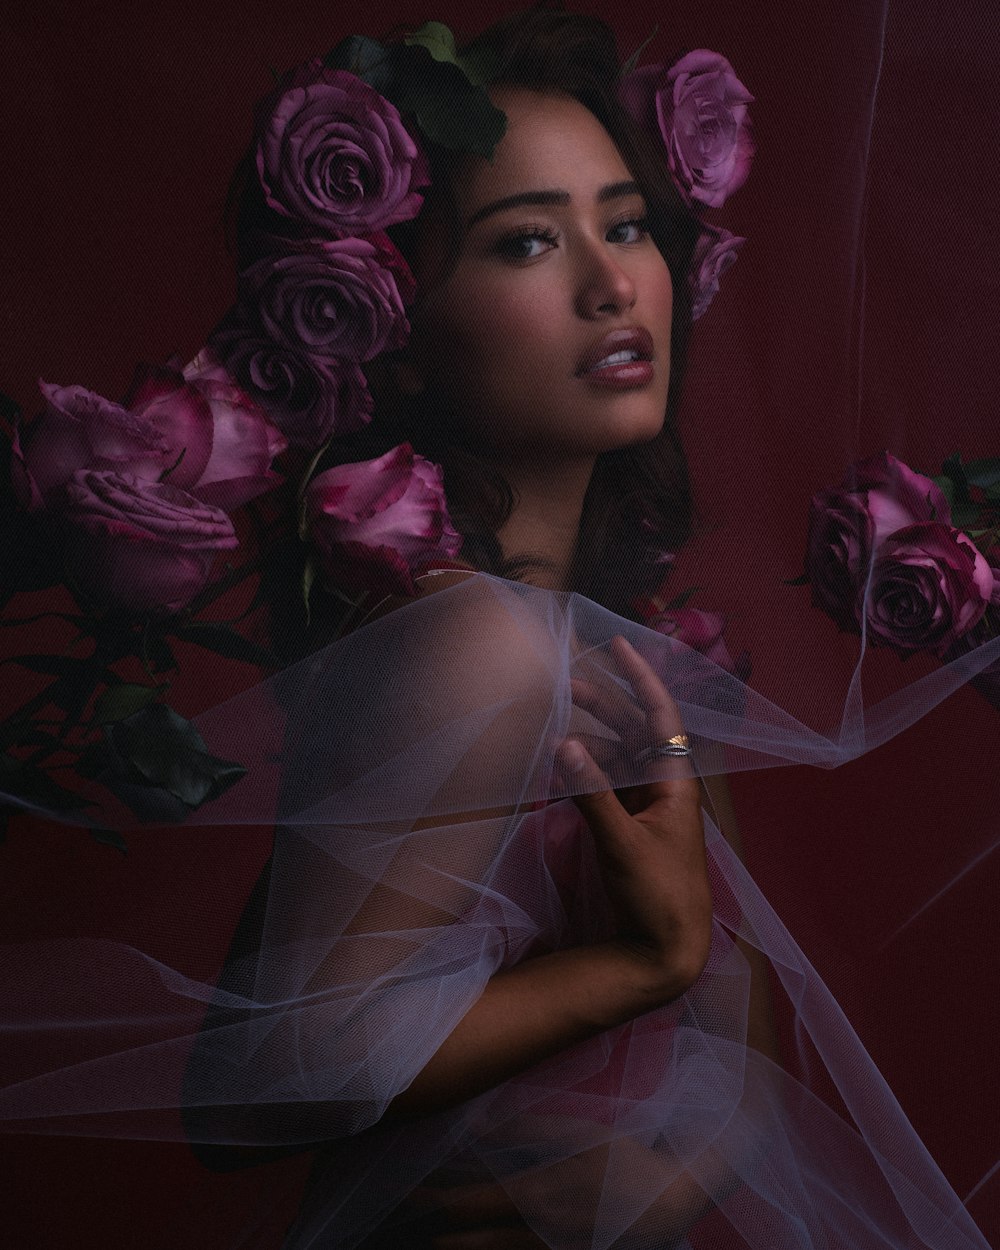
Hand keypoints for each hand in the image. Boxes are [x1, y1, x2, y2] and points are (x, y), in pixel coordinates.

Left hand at [401, 1130, 716, 1248]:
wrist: (669, 1203)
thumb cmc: (622, 1160)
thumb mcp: (575, 1132)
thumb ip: (525, 1127)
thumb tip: (478, 1123)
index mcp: (531, 1198)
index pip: (466, 1205)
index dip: (434, 1199)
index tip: (409, 1189)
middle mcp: (532, 1233)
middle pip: (471, 1241)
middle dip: (440, 1228)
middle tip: (413, 1212)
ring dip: (463, 1245)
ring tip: (438, 1238)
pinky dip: (495, 1248)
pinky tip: (486, 1242)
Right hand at [557, 636, 711, 995]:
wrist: (667, 949)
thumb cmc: (657, 895)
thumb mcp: (620, 843)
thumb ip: (590, 793)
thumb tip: (563, 743)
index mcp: (675, 784)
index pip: (661, 715)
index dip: (641, 677)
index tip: (618, 646)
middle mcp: (664, 788)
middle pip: (636, 730)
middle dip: (605, 703)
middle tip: (566, 684)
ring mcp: (648, 807)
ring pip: (620, 756)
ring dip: (593, 736)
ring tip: (558, 721)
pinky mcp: (633, 827)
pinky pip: (610, 783)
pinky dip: (588, 769)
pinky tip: (563, 765)